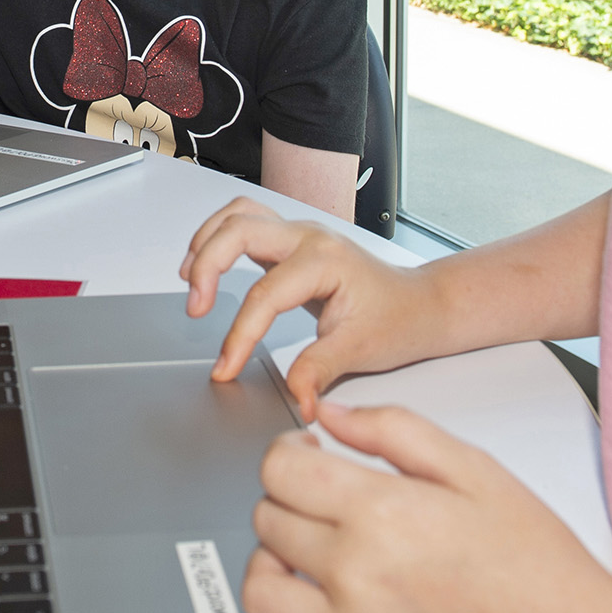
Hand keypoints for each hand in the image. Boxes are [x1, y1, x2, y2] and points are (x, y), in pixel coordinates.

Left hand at [162, 403, 611, 612]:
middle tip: (333, 515)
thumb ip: (394, 430)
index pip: (283, 468)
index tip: (310, 465)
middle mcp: (356, 575)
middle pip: (268, 522)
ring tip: (309, 567)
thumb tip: (328, 414)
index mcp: (382, 511)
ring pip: (260, 591)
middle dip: (292, 508)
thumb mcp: (475, 469)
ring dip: (273, 571)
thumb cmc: (540, 567)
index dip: (293, 459)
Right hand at [182, 198, 444, 419]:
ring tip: (191, 280)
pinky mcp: (292, 242)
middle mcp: (308, 237)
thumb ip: (319, 371)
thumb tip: (294, 397)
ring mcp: (299, 234)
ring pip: (238, 215)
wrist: (420, 305)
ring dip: (208, 241)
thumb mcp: (360, 350)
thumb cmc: (398, 319)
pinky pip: (245, 222)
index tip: (225, 369)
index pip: (265, 294)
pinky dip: (219, 237)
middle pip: (239, 229)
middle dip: (208, 265)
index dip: (239, 335)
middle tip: (196, 309)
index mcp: (325, 261)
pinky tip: (207, 265)